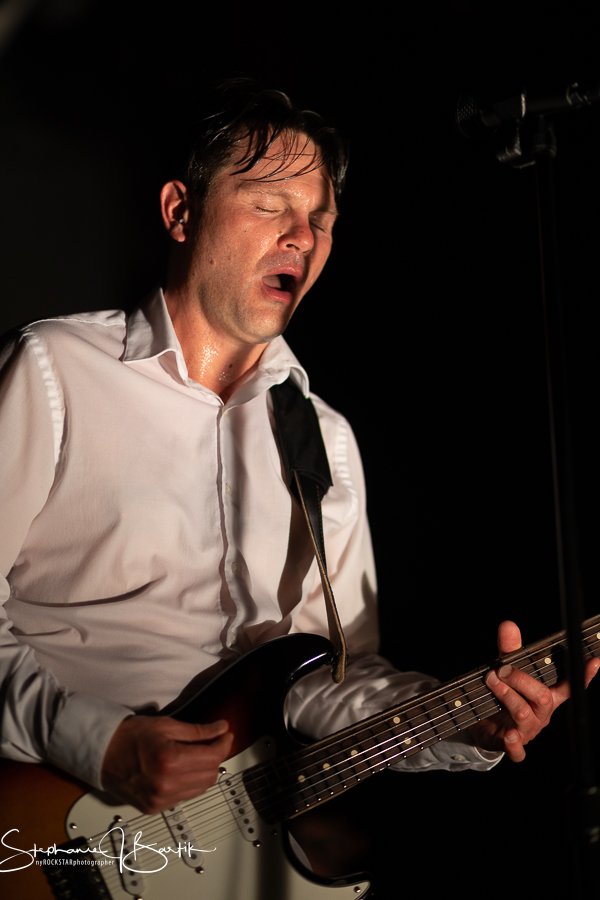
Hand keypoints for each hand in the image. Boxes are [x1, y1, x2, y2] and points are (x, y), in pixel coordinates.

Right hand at [101, 715, 233, 812]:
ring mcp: (160, 800)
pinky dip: (190, 783)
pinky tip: (183, 769)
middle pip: (210, 775)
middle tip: (213, 743)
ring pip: (201, 789)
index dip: (223, 744)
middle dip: (215, 757)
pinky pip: (185, 797)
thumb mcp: (167, 726)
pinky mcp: (154, 808)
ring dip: (205, 772)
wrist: (102, 754)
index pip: (212, 757)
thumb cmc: (131, 736)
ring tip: (198, 755)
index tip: (226, 734)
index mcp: (170, 761)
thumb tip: (221, 729)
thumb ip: (198, 731)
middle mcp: (166, 785)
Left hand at [468, 620, 599, 761]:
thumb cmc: (504, 696)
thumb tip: (508, 625)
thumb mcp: (506, 671)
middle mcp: (542, 713)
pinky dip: (514, 744)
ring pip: (526, 715)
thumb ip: (510, 650)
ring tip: (492, 683)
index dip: (583, 675)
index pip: (570, 685)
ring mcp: (530, 730)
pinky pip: (519, 751)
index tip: (593, 660)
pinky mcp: (513, 744)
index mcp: (547, 695)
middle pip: (543, 697)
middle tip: (501, 669)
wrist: (486, 726)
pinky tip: (508, 734)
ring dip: (507, 696)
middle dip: (522, 679)